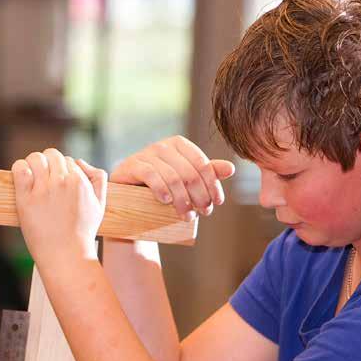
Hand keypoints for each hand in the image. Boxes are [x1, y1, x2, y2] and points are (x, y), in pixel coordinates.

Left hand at [12, 148, 106, 266]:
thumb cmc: (82, 232)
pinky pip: (20, 169)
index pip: (68, 160)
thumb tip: (80, 162)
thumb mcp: (100, 204)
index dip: (63, 170)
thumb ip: (98, 178)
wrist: (66, 255)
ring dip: (34, 164)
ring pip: (36, 158)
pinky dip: (20, 168)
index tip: (58, 184)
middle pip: (52, 154)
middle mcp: (62, 182)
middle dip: (49, 163)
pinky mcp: (25, 198)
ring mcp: (43, 190)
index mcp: (80, 181)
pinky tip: (22, 178)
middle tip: (44, 179)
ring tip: (33, 178)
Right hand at [110, 136, 234, 221]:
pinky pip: (150, 175)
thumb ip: (206, 173)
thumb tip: (231, 169)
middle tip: (203, 213)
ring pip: (172, 177)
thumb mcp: (186, 180)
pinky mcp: (131, 165)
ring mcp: (145, 154)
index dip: (212, 184)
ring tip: (186, 216)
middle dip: (199, 195)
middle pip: (189, 172)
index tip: (217, 203)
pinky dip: (160, 189)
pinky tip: (166, 201)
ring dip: (182, 199)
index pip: (202, 163)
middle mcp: (163, 146)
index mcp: (179, 145)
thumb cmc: (162, 187)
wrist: (129, 196)